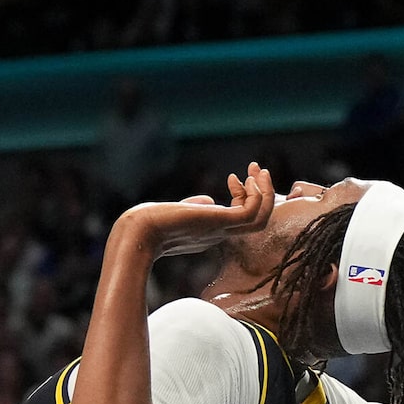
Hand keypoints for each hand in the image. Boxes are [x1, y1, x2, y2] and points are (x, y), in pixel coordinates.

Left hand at [114, 164, 277, 257]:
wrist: (137, 234)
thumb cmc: (147, 224)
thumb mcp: (177, 213)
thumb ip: (195, 207)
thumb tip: (206, 200)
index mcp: (211, 231)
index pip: (241, 219)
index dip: (244, 197)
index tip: (232, 177)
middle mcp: (219, 232)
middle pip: (258, 221)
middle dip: (263, 194)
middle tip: (259, 169)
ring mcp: (221, 228)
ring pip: (261, 218)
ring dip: (266, 193)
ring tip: (259, 170)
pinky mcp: (219, 222)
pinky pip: (252, 213)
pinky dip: (257, 196)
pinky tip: (246, 179)